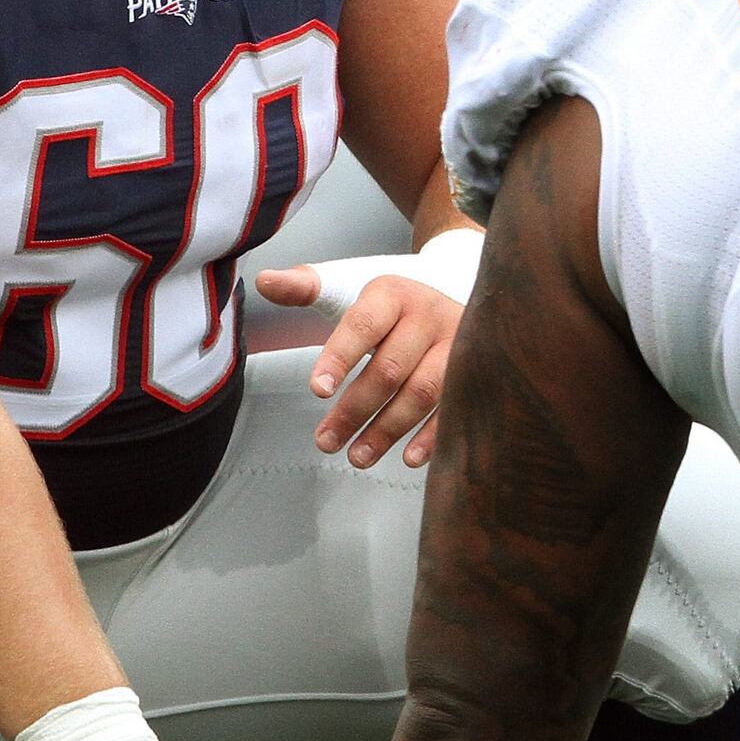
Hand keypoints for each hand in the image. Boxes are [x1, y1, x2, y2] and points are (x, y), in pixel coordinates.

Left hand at [251, 227, 481, 467]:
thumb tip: (263, 282)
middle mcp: (428, 314)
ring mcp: (458, 344)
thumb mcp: (348, 289)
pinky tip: (408, 458)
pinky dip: (432, 435)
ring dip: (388, 429)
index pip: (362, 326)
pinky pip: (455, 406)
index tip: (316, 391)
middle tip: (325, 442)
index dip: (339, 357)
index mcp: (392, 294)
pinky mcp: (476, 371)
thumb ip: (305, 288)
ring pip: (424, 391)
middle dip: (355, 409)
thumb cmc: (387, 306)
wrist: (450, 294)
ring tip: (356, 457)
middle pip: (390, 368)